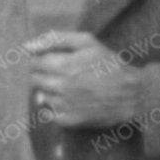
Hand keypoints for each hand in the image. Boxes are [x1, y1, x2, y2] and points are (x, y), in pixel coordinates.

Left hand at [23, 30, 141, 131]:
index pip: (34, 62)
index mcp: (63, 65)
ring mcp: (65, 105)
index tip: (53, 60)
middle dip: (44, 74)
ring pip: (41, 96)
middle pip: (34, 80)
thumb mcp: (87, 42)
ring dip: (50, 90)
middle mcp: (61, 87)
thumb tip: (27, 46)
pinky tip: (71, 100)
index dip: (41, 59)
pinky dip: (56, 107)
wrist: (131, 93)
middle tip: (62, 73)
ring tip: (69, 86)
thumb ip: (56, 39)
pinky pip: (50, 113)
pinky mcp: (70, 121)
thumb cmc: (109, 64)